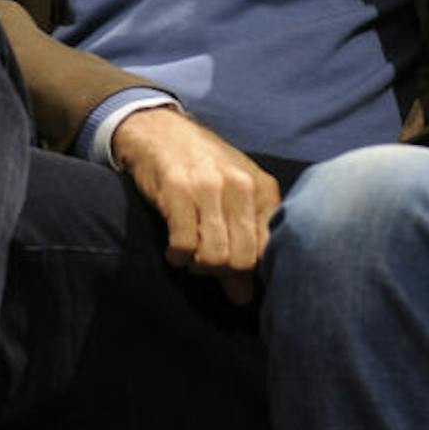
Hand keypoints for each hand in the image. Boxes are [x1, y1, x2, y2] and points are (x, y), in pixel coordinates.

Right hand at [110, 106, 280, 304]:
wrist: (160, 130)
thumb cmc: (203, 169)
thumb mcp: (231, 200)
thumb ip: (242, 246)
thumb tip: (244, 299)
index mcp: (262, 189)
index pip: (268, 252)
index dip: (248, 269)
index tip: (231, 266)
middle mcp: (240, 187)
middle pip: (241, 260)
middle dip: (221, 271)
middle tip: (205, 261)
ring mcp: (209, 187)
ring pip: (213, 257)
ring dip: (197, 266)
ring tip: (189, 255)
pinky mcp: (177, 191)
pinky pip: (183, 246)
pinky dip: (177, 257)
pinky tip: (173, 249)